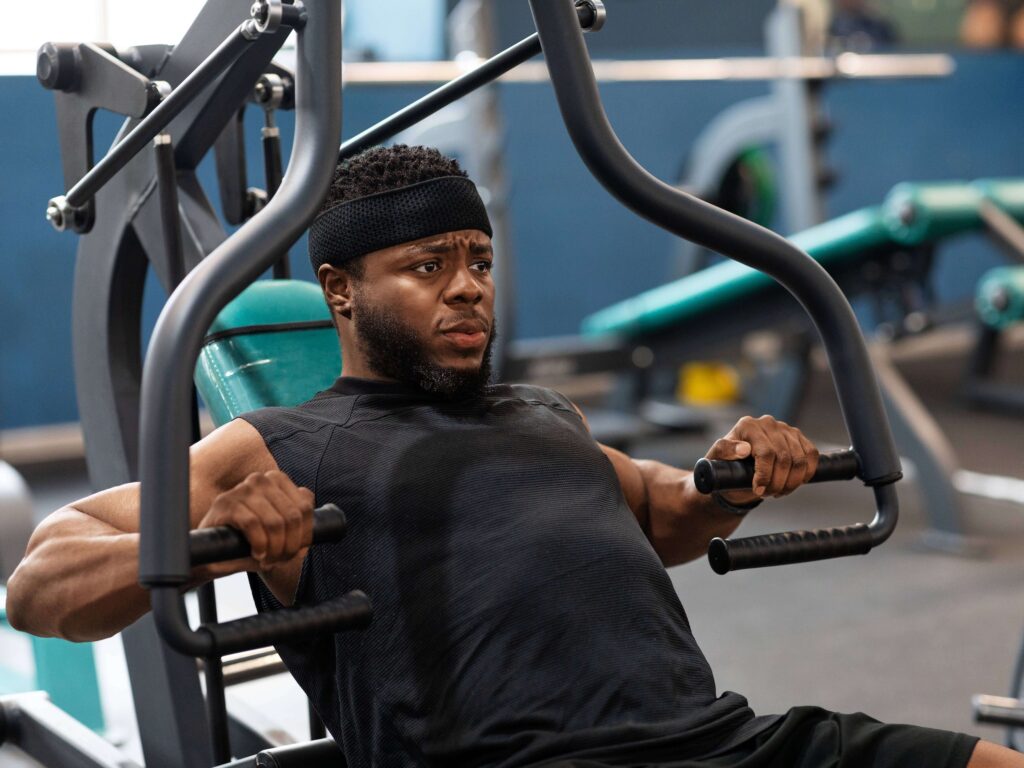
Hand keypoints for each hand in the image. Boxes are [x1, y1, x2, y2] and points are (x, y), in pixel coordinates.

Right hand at [195, 470, 314, 574]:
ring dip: (275, 549)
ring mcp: (241, 489)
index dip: (304, 535)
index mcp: (277, 480)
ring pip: (275, 522)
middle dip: (289, 545)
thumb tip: (317, 525)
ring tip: (267, 559)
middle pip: (292, 516)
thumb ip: (298, 523)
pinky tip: (256, 554)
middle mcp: (260, 480)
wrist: (213, 553)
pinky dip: (259, 544)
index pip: (305, 507)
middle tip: (279, 559)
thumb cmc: (248, 541)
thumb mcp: (279, 532)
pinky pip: (254, 525)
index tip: (294, 551)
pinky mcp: (225, 503)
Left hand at [704, 415, 819, 505]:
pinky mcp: (798, 437)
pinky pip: (811, 455)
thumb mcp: (716, 459)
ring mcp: (785, 429)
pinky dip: (806, 473)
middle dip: (777, 483)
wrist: (737, 468)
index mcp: (747, 425)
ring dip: (791, 482)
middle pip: (784, 458)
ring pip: (800, 460)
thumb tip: (744, 449)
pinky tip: (794, 483)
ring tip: (778, 491)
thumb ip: (724, 450)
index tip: (758, 491)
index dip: (765, 476)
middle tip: (767, 494)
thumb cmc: (726, 464)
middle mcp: (767, 423)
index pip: (766, 453)